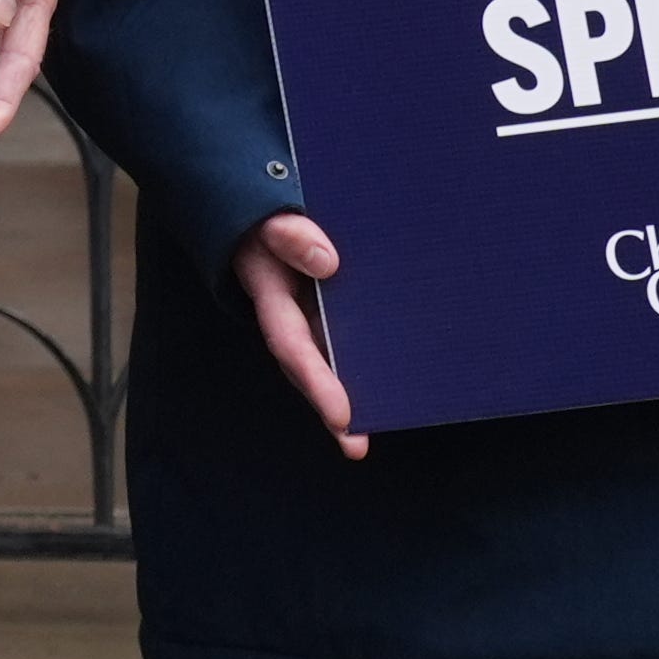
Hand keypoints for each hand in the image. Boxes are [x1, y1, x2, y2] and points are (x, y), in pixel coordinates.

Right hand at [238, 211, 359, 458]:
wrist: (261, 214)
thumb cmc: (266, 218)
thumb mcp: (267, 219)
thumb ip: (290, 234)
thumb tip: (328, 261)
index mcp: (273, 298)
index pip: (293, 345)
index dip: (316, 380)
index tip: (342, 415)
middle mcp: (292, 317)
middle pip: (309, 369)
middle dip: (330, 408)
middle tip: (354, 444)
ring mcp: (312, 318)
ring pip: (329, 362)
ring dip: (350, 397)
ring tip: (370, 434)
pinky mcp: (334, 313)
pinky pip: (351, 342)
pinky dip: (368, 367)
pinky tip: (397, 386)